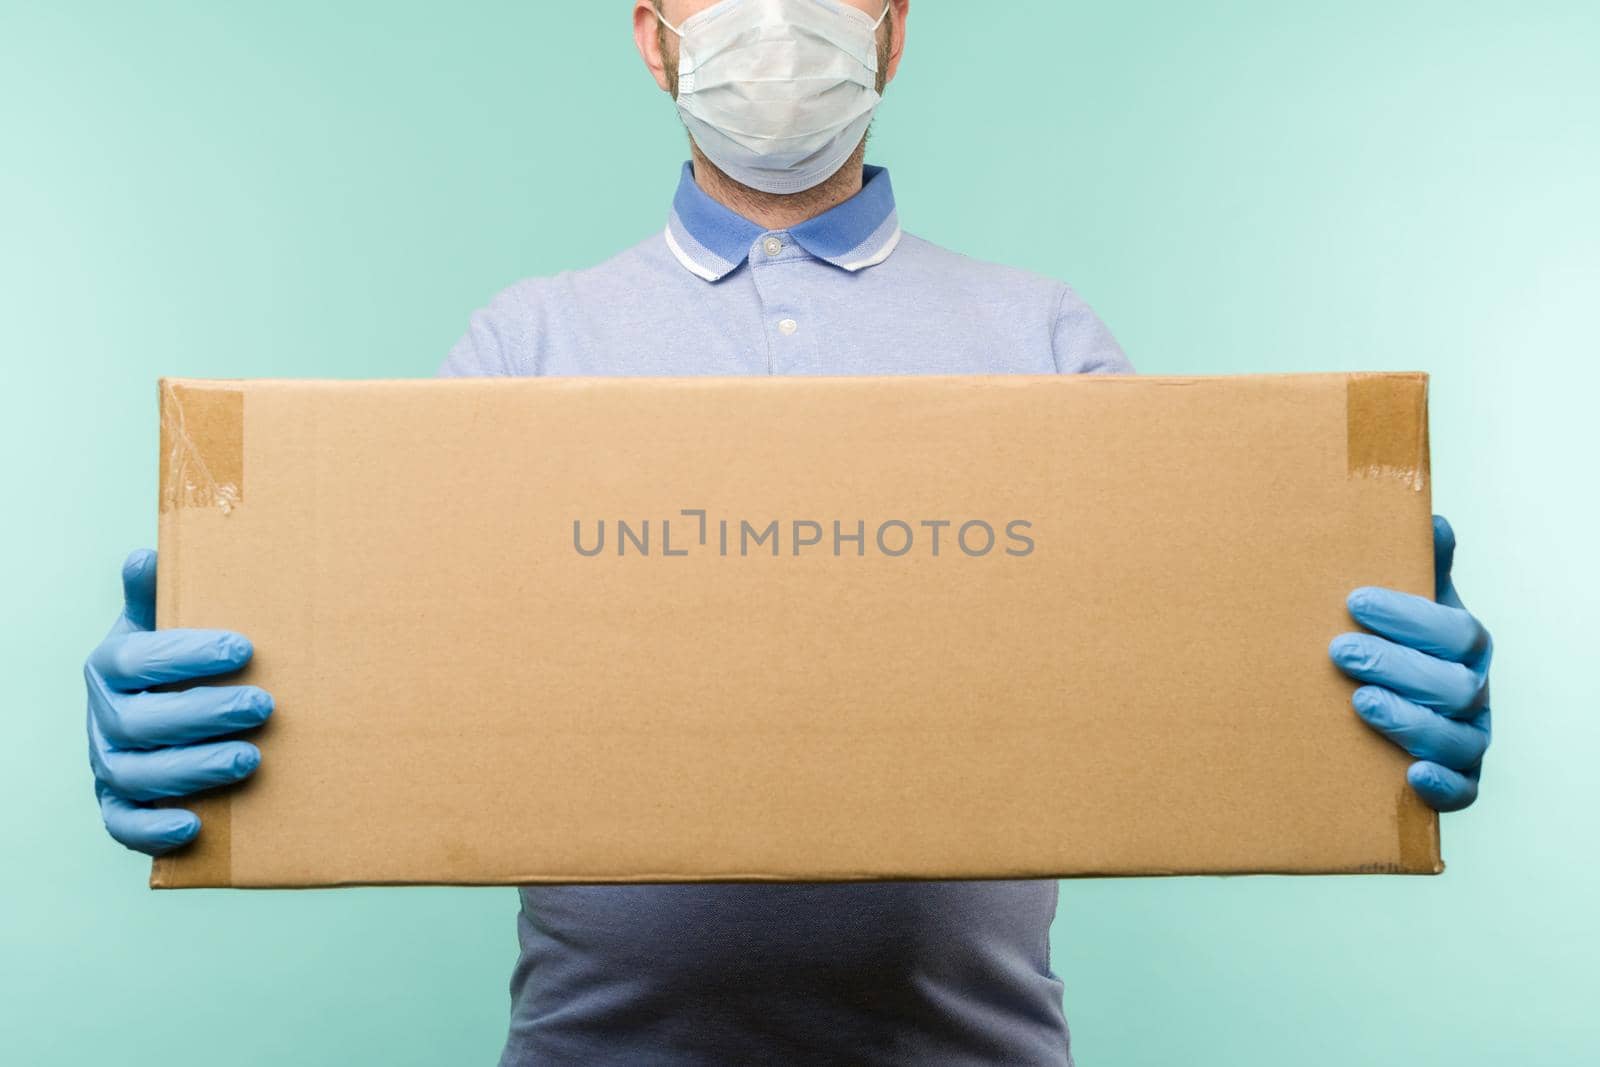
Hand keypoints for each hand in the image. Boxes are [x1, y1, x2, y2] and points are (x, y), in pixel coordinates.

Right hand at [84, 549, 271, 854]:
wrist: (151, 702)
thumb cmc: (170, 659)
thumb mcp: (160, 621)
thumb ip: (156, 595)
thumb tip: (147, 554)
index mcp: (109, 665)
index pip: (138, 660)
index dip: (187, 655)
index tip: (244, 648)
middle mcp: (102, 717)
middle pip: (141, 722)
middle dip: (204, 714)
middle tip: (263, 705)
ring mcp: (107, 763)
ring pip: (137, 775)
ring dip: (193, 769)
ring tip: (250, 759)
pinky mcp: (117, 803)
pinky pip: (122, 824)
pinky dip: (152, 830)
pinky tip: (195, 827)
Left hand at [1329, 516, 1491, 811]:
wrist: (1374, 704)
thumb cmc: (1387, 645)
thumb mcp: (1402, 605)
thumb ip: (1415, 565)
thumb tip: (1431, 518)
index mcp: (1464, 647)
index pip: (1455, 631)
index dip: (1410, 616)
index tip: (1355, 600)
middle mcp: (1473, 693)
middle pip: (1455, 685)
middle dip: (1398, 666)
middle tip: (1340, 650)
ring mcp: (1468, 739)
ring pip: (1458, 738)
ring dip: (1409, 720)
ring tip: (1360, 702)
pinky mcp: (1457, 782)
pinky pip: (1464, 793)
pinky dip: (1442, 786)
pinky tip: (1411, 774)